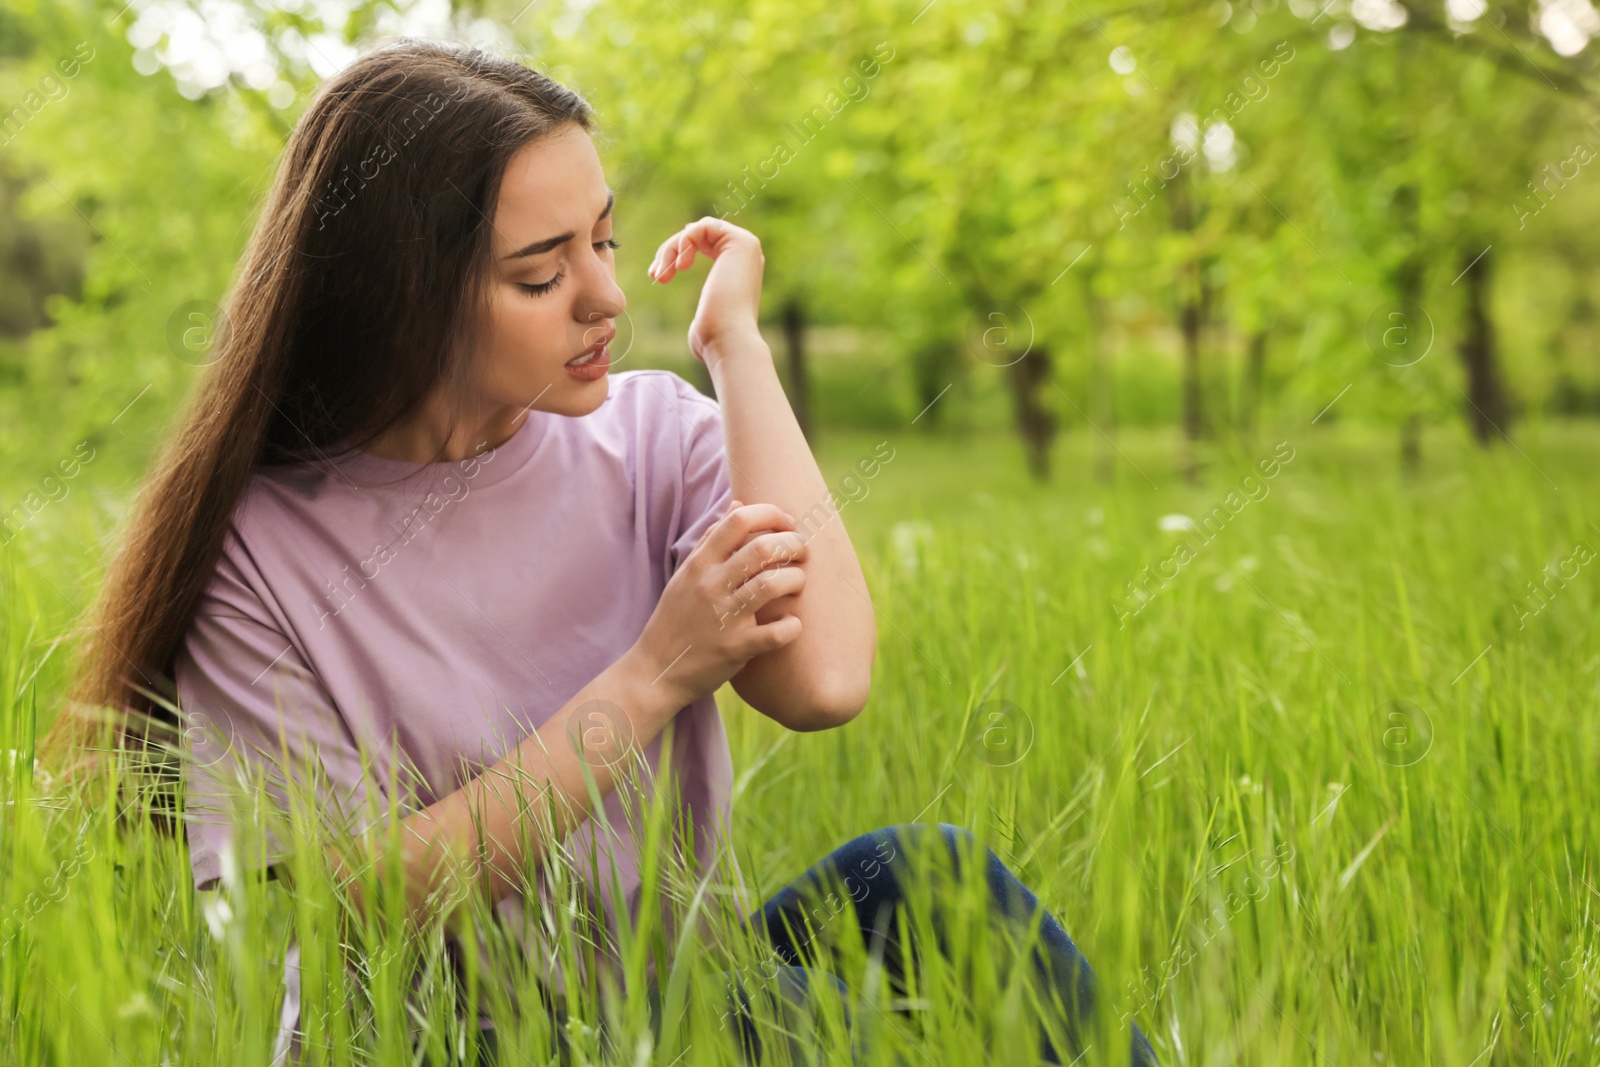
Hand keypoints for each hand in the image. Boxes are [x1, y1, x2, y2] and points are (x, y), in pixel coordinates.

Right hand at [630, 498, 807, 708]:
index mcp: (699, 563)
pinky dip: (792, 627)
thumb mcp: (685, 574)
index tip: (786, 524)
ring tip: (796, 584)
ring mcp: (723, 618)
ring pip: (772, 584)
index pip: (738, 520)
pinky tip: (791, 625)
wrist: (655, 672)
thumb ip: (711, 540)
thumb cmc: (676, 619)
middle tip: (801, 552)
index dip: (771, 514)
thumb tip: (737, 504)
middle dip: (793, 544)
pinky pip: (776, 633)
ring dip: (796, 580)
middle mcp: (710, 586)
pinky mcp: (735, 649)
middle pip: (763, 548)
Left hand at [646, 217, 765, 369]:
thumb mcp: (706, 318)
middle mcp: (746, 255)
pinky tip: (680, 267)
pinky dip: (683, 243)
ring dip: (672, 249)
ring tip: (661, 275)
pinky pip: (702, 227)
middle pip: (697, 234)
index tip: (657, 277)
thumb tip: (705, 317)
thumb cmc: (714, 338)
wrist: (728, 342)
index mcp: (739, 268)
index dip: (675, 253)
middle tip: (655, 275)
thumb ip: (708, 305)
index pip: (703, 241)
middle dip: (670, 251)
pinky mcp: (742, 242)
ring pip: (697, 229)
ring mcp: (747, 247)